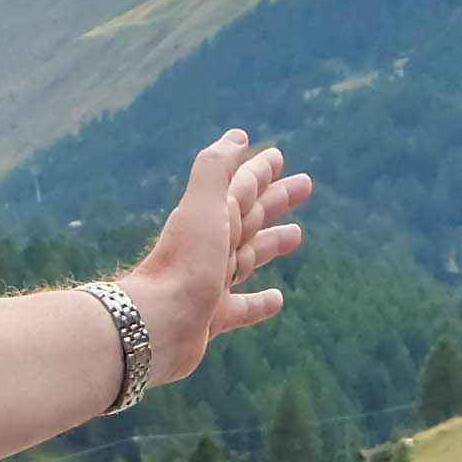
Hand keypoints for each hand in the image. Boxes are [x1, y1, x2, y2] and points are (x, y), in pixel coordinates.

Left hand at [121, 129, 309, 382]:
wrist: (156, 324)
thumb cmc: (183, 263)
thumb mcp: (203, 207)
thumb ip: (216, 169)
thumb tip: (236, 137)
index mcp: (211, 218)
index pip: (242, 187)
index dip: (259, 171)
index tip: (278, 156)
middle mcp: (211, 247)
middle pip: (250, 217)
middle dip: (275, 199)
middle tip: (305, 184)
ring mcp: (210, 282)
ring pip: (248, 257)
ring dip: (271, 243)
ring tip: (297, 234)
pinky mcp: (212, 317)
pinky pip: (241, 307)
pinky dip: (259, 303)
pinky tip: (278, 299)